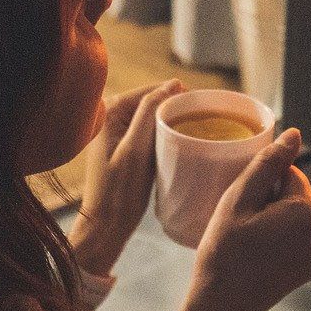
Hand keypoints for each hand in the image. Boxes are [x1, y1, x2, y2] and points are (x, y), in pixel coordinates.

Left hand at [69, 79, 184, 276]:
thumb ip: (149, 112)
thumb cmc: (119, 191)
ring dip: (170, 122)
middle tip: (202, 119)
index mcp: (109, 111)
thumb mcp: (136, 149)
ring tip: (194, 129)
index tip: (203, 105)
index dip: (176, 95)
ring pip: (151, 117)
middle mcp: (109, 116)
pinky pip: (148, 132)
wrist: (107, 225)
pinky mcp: (123, 147)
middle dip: (174, 108)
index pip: (149, 91)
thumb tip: (172, 84)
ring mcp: (115, 132)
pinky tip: (178, 142)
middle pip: (150, 102)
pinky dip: (163, 134)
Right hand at [181, 128, 310, 310]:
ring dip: (274, 221)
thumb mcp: (239, 200)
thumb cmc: (223, 251)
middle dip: (270, 202)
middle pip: (294, 196)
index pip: (288, 173)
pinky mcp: (310, 271)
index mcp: (308, 211)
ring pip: (294, 218)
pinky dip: (279, 241)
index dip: (261, 185)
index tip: (242, 207)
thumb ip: (268, 163)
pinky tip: (257, 255)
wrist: (219, 307)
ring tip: (248, 241)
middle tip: (241, 225)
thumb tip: (295, 135)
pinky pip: (296, 240)